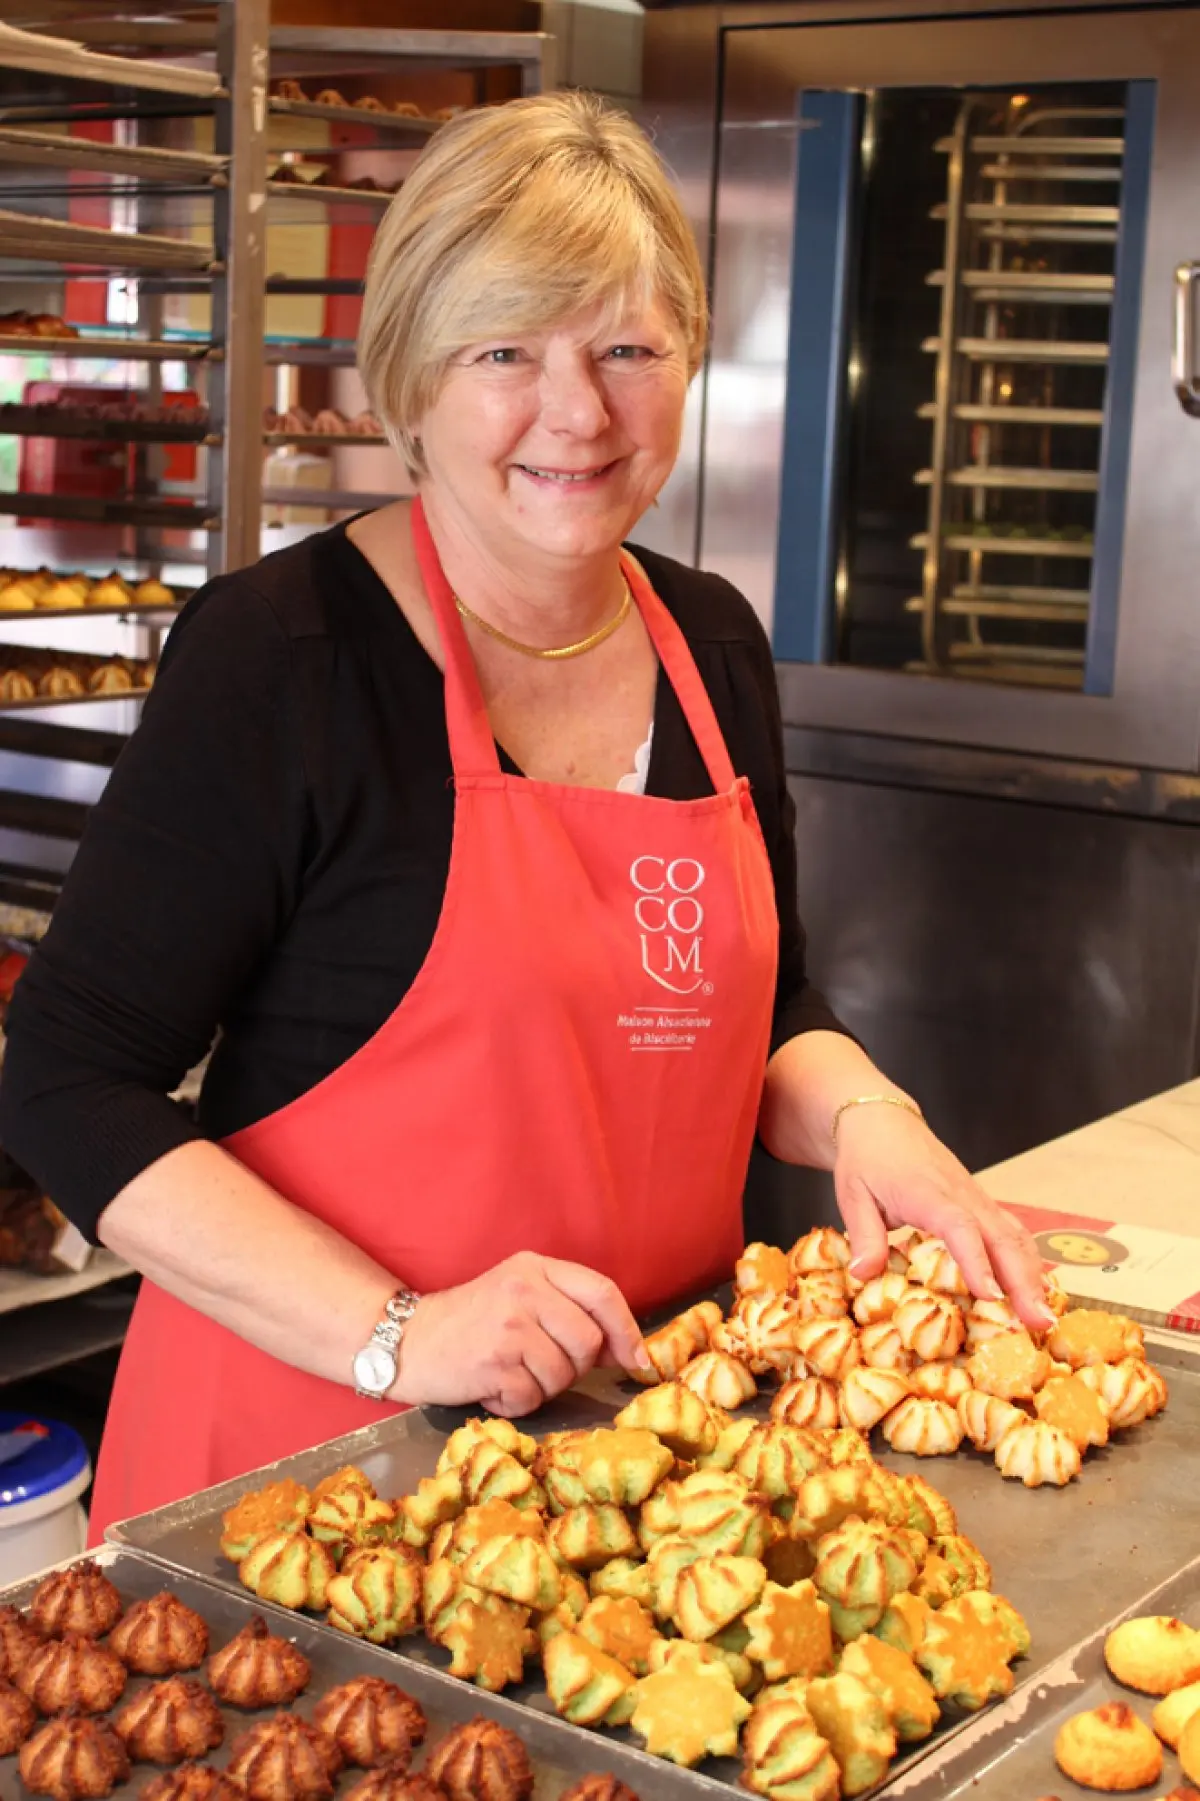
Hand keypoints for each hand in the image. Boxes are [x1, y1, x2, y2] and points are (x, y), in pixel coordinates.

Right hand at [391, 1251, 651, 1416]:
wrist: (406, 1341)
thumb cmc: (471, 1323)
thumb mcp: (519, 1296)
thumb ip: (567, 1311)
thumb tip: (626, 1351)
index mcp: (535, 1267)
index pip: (602, 1292)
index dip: (627, 1331)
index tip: (638, 1362)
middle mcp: (523, 1289)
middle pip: (588, 1342)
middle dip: (573, 1367)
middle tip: (538, 1366)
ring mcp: (507, 1325)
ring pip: (562, 1376)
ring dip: (541, 1388)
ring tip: (509, 1374)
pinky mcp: (492, 1362)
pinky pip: (531, 1399)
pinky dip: (515, 1404)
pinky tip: (492, 1389)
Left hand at [832, 1103, 1054, 1331]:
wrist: (883, 1121)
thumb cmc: (867, 1160)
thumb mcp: (852, 1195)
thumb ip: (864, 1236)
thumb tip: (864, 1275)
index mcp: (927, 1194)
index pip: (959, 1227)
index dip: (976, 1261)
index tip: (991, 1295)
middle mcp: (962, 1196)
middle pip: (1002, 1237)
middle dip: (1023, 1282)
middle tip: (1039, 1324)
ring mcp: (977, 1199)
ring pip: (1015, 1236)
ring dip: (1033, 1277)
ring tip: (1044, 1319)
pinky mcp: (982, 1205)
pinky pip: (1012, 1233)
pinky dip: (1028, 1263)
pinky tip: (1038, 1294)